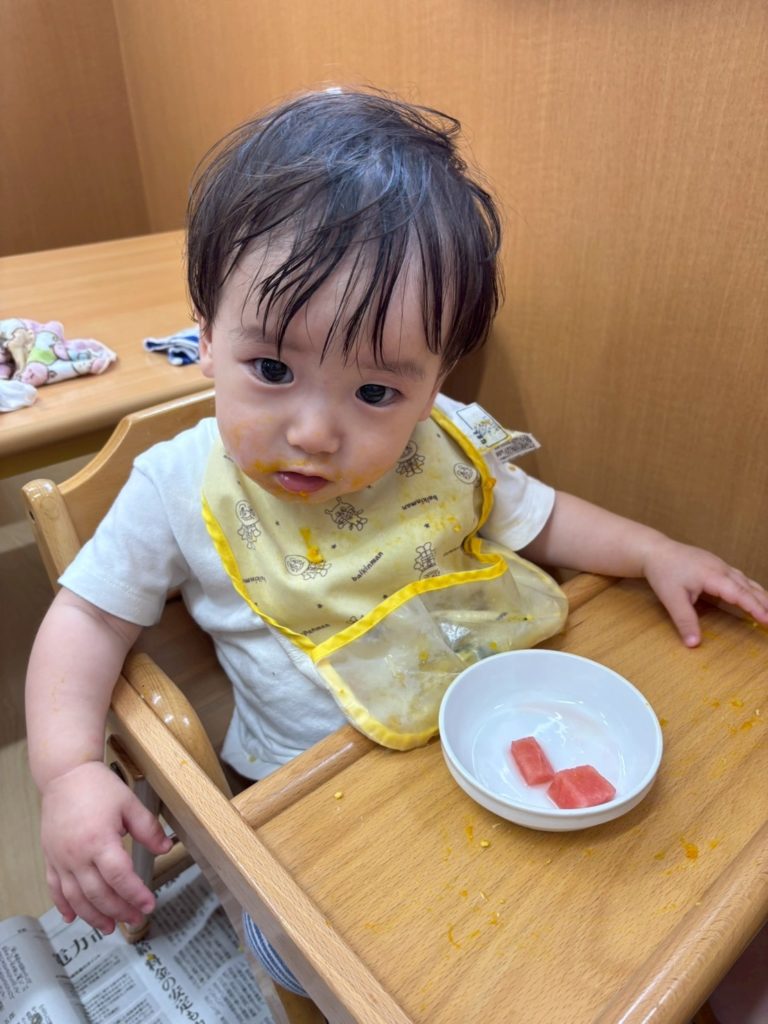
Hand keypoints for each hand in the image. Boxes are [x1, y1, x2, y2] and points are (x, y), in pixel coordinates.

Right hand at [40, 761, 172, 932]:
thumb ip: (148, 828)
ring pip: (76, 898)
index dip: (135, 894)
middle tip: (135, 919)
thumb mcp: (129, 803)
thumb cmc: (97, 786)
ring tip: (108, 927)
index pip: (120, 877)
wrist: (65, 774)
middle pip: (98, 893)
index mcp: (99, 840)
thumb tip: (166, 847)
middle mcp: (77, 854)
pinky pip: (54, 889)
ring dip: (92, 916)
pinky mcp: (50, 858)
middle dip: (119, 911)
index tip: (149, 904)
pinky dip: (63, 906)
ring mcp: (61, 859)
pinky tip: (73, 917)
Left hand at [642, 537, 767, 645]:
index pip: (740, 594)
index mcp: (713, 576)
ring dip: (760, 595)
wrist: (655, 551)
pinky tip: (754, 594)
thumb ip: (685, 621)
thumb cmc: (663, 573)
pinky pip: (739, 577)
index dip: (755, 607)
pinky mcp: (716, 565)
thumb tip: (693, 644)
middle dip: (766, 603)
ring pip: (746, 581)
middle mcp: (721, 569)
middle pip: (749, 587)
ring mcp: (720, 565)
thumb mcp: (671, 599)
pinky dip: (750, 588)